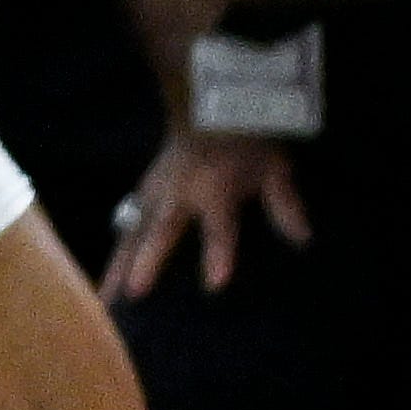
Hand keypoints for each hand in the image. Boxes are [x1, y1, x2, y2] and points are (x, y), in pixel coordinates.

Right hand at [102, 124, 311, 300]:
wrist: (208, 109)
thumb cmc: (244, 144)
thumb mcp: (273, 168)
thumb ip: (285, 203)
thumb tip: (304, 239)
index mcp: (215, 189)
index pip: (218, 225)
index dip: (217, 253)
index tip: (215, 284)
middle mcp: (178, 194)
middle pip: (161, 230)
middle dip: (148, 261)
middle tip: (135, 293)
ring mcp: (154, 194)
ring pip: (133, 233)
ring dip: (119, 265)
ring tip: (108, 299)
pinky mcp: (141, 196)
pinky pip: (125, 229)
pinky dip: (115, 256)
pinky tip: (106, 285)